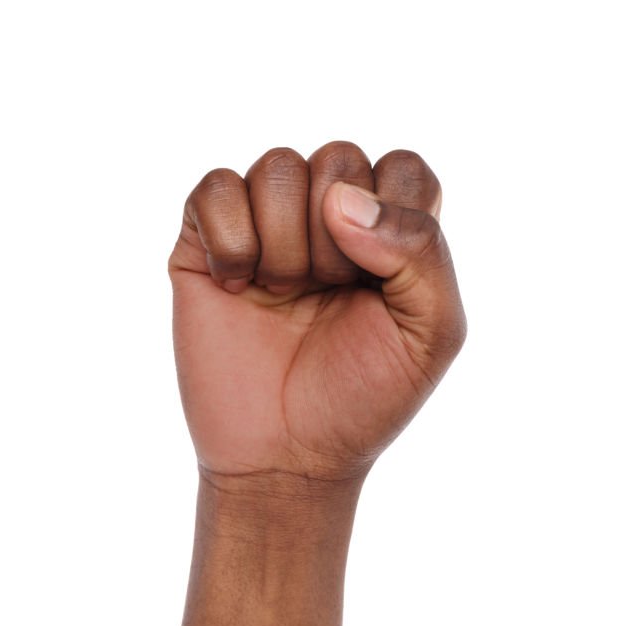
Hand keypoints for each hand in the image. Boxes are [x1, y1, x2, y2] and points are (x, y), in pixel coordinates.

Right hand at [169, 141, 466, 483]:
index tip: (381, 286)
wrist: (286, 457)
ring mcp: (264, 227)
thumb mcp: (431, 335)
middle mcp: (327, 219)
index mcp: (389, 234)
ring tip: (281, 297)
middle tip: (326, 298)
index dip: (394, 218)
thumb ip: (422, 252)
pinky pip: (215, 189)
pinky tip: (236, 289)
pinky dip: (231, 240)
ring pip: (277, 166)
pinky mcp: (206, 244)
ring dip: (284, 245)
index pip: (404, 168)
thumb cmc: (362, 400)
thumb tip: (342, 198)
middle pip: (339, 158)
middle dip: (336, 241)